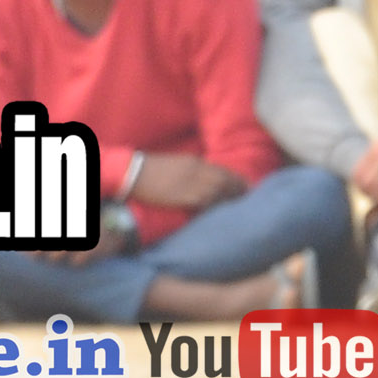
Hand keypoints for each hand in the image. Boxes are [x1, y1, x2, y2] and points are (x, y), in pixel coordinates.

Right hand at [122, 152, 248, 215]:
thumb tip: (203, 178)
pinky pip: (207, 203)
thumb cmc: (151, 169)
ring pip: (220, 192)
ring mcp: (193, 184)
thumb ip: (192, 169)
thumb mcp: (176, 163)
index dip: (236, 180)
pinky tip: (216, 214)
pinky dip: (214, 208)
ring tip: (234, 208)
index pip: (223, 171)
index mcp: (195, 162)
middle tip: (244, 199)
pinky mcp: (186, 197)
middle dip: (238, 191)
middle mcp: (198, 172)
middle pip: (226, 181)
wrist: (134, 173)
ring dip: (228, 201)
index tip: (244, 187)